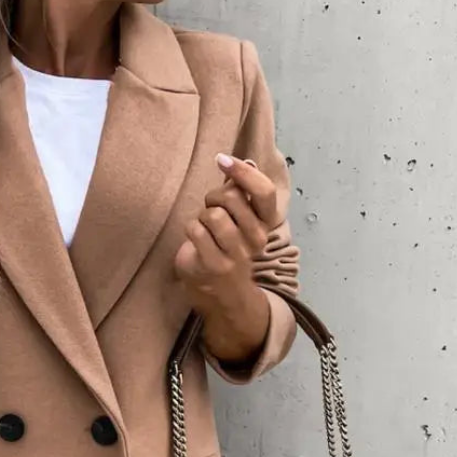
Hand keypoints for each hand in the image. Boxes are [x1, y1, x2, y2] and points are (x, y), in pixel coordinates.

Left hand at [174, 153, 278, 361]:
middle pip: (232, 197)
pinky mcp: (212, 265)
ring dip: (202, 215)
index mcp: (266, 225)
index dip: (243, 171)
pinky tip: (195, 240)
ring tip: (204, 227)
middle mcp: (255, 240)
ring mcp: (235, 255)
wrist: (223, 296)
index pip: (263, 192)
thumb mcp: (240, 220)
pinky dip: (191, 229)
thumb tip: (246, 160)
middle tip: (211, 210)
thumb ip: (242, 191)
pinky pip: (195, 229)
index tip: (222, 160)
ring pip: (213, 214)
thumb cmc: (227, 250)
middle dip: (214, 197)